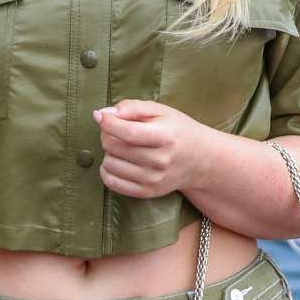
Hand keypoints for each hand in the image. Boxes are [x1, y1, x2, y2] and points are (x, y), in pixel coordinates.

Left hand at [95, 99, 210, 198]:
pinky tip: (116, 161)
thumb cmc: (177, 130)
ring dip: (108, 152)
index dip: (107, 123)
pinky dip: (107, 170)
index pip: (128, 132)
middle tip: (115, 130)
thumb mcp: (160, 111)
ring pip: (109, 164)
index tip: (100, 116)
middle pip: (114, 147)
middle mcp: (160, 161)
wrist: (200, 160)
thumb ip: (131, 107)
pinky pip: (112, 183)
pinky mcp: (146, 192)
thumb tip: (103, 114)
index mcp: (165, 136)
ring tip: (120, 147)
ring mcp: (153, 179)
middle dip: (107, 134)